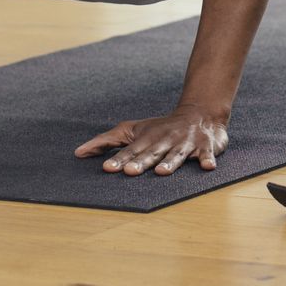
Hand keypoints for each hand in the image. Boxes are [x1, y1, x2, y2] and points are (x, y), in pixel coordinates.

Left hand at [74, 105, 228, 175]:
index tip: (107, 169)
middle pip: (151, 154)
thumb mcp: (132, 130)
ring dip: (170, 163)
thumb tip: (78, 153)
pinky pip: (207, 154)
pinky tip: (207, 166)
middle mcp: (164, 141)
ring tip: (162, 172)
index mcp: (146, 139)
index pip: (130, 151)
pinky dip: (208, 159)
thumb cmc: (160, 127)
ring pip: (176, 155)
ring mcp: (185, 144)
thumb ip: (106, 142)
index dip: (119, 160)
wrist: (200, 113)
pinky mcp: (205, 146)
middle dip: (141, 163)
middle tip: (129, 172)